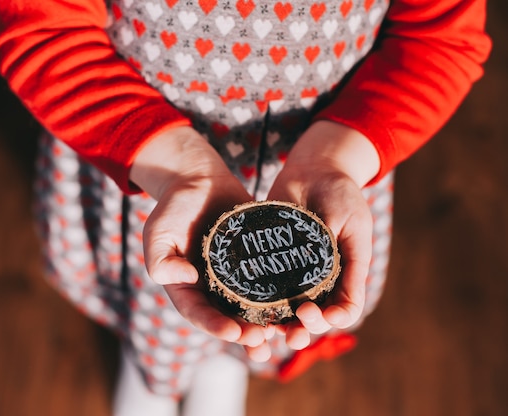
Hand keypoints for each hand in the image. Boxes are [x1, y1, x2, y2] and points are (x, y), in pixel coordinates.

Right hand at [130, 126, 273, 360]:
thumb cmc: (174, 206)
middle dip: (246, 334)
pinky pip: (272, 281)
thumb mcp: (157, 232)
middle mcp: (213, 288)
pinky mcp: (258, 261)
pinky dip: (284, 296)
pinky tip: (300, 303)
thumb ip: (160, 260)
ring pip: (254, 306)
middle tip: (262, 341)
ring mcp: (237, 276)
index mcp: (187, 288)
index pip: (199, 314)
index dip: (216, 327)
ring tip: (285, 334)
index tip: (234, 333)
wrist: (200, 179)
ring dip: (269, 323)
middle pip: (229, 318)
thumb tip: (186, 278)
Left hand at [267, 120, 379, 349]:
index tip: (316, 313)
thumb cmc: (341, 194)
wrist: (314, 167)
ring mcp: (289, 270)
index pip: (340, 312)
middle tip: (289, 332)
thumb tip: (342, 308)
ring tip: (262, 334)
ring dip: (274, 324)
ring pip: (282, 307)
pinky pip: (258, 282)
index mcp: (341, 276)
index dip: (329, 321)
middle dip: (301, 330)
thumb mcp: (354, 227)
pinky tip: (241, 304)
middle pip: (309, 317)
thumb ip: (350, 263)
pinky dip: (252, 297)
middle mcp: (315, 279)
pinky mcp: (266, 256)